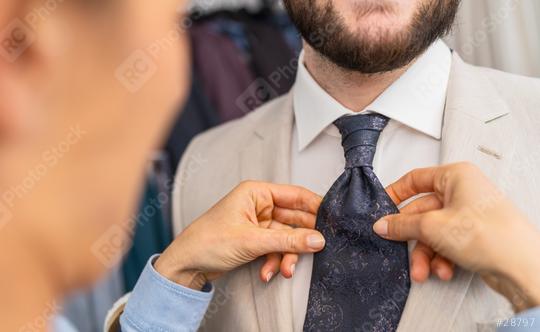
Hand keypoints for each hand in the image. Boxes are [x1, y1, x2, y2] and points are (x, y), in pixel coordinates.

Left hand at [154, 181, 324, 289]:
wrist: (186, 265)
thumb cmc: (207, 241)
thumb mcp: (252, 241)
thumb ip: (287, 240)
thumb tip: (317, 239)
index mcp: (256, 193)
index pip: (295, 195)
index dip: (315, 207)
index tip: (332, 221)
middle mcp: (258, 205)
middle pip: (293, 219)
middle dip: (299, 239)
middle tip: (314, 250)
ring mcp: (257, 223)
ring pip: (285, 237)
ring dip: (286, 255)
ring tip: (284, 270)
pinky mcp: (255, 240)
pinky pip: (275, 248)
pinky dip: (274, 261)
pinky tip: (267, 272)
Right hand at [373, 162, 539, 310]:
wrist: (521, 266)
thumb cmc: (489, 234)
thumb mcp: (432, 226)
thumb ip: (402, 225)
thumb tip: (383, 224)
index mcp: (455, 176)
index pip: (415, 179)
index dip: (395, 194)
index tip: (382, 209)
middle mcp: (463, 192)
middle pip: (422, 212)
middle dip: (411, 237)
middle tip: (395, 245)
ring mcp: (470, 214)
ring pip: (433, 232)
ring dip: (425, 254)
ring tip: (423, 270)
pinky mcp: (475, 236)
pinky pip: (446, 244)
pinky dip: (440, 259)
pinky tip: (443, 270)